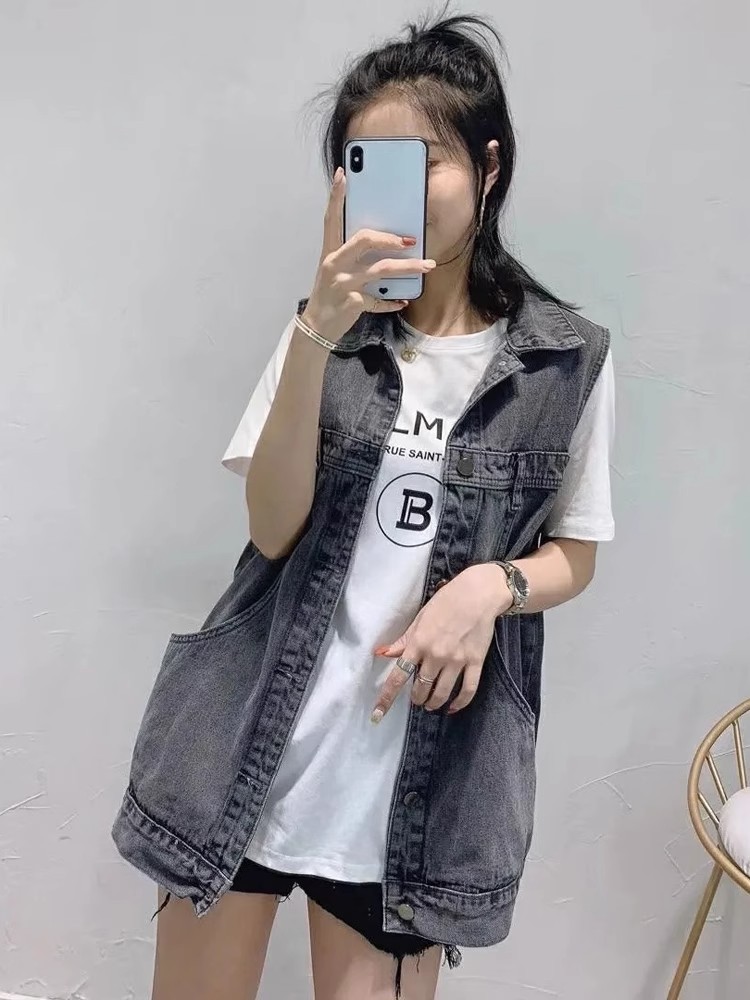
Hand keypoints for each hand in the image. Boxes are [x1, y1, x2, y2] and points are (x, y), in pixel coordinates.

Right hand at [302, 167, 435, 341]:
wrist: (316, 328)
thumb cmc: (329, 296)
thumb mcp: (334, 272)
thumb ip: (351, 257)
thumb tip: (382, 244)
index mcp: (329, 252)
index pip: (331, 219)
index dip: (337, 197)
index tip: (343, 175)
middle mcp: (335, 264)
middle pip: (364, 240)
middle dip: (390, 238)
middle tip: (410, 240)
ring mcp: (344, 284)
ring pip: (382, 269)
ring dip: (409, 267)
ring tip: (427, 265)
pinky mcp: (353, 303)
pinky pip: (381, 299)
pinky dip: (394, 301)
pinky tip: (404, 300)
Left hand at [371, 563, 512, 722]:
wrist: (478, 593)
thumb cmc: (446, 601)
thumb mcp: (420, 618)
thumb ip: (403, 640)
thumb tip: (382, 654)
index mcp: (418, 643)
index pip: (398, 676)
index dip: (387, 698)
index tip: (377, 715)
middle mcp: (436, 655)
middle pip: (421, 689)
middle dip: (416, 698)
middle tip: (416, 698)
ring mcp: (457, 660)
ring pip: (441, 693)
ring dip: (433, 703)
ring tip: (431, 704)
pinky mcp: (475, 662)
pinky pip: (467, 690)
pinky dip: (459, 703)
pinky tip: (452, 707)